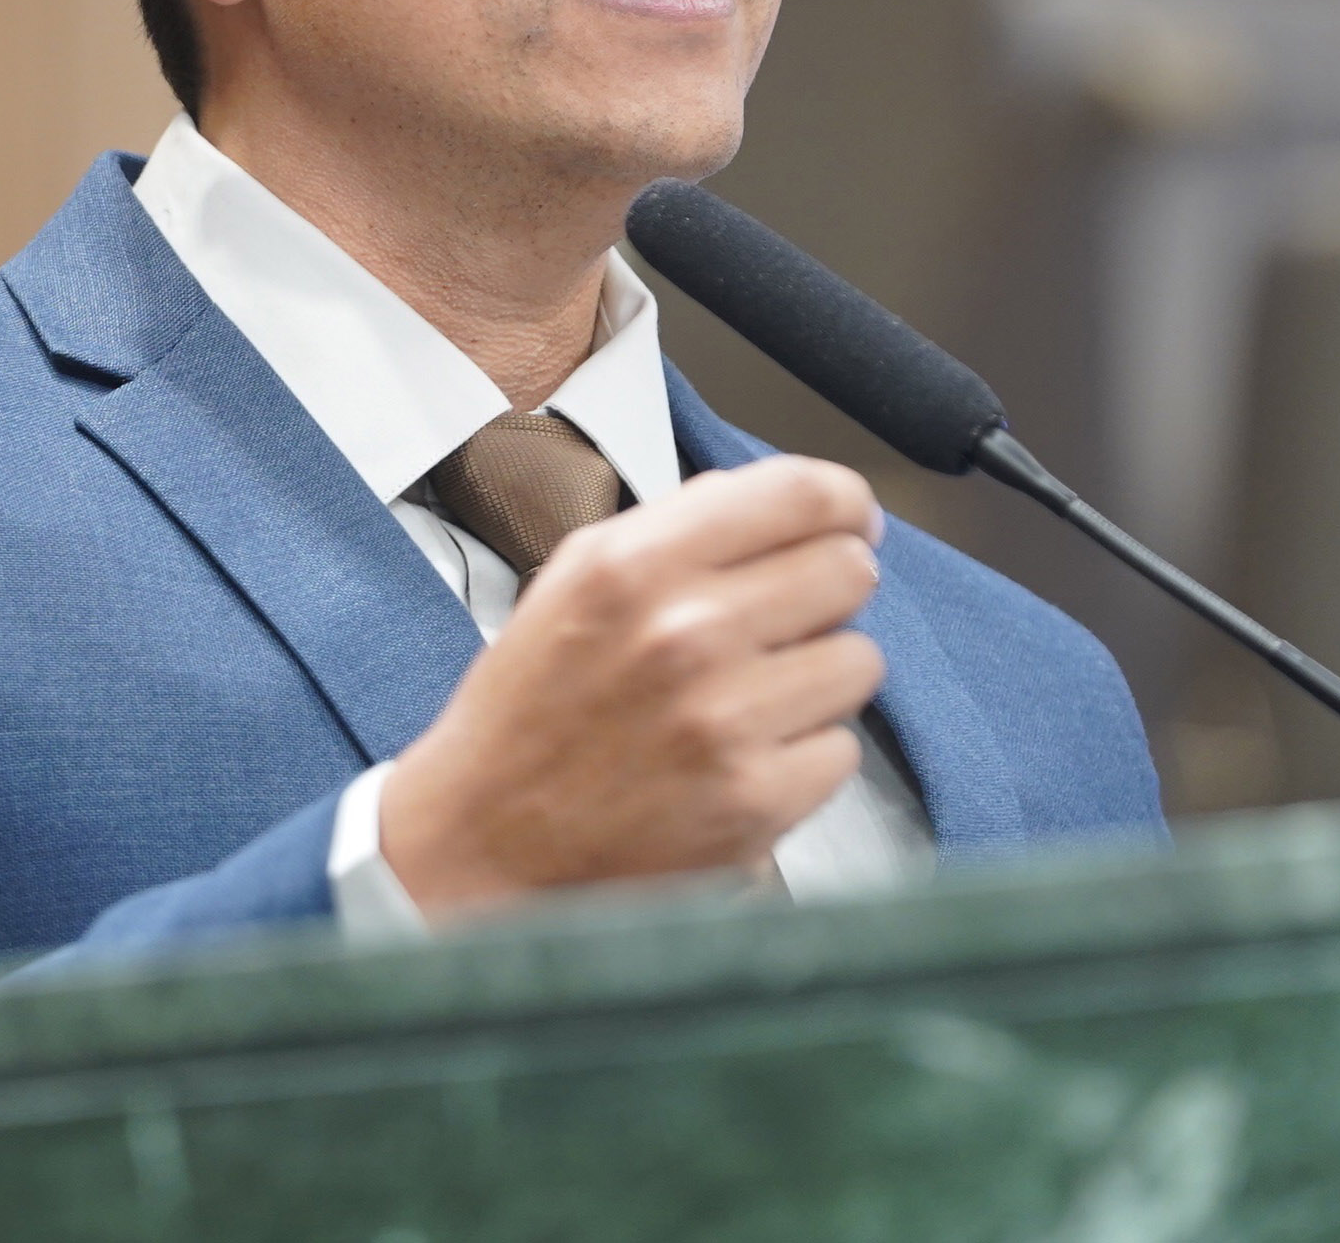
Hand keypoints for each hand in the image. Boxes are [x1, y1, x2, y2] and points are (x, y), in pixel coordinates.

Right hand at [379, 455, 886, 919]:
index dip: (843, 500)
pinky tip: (742, 762)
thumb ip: (677, 528)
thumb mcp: (574, 581)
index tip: (851, 517)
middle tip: (787, 623)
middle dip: (829, 593)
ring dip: (817, 680)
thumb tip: (786, 504)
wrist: (481, 847)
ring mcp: (725, 720)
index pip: (795, 493)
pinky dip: (804, 758)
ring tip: (750, 702)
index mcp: (635, 564)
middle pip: (847, 570)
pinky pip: (841, 750)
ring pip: (858, 661)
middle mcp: (685, 632)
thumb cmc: (530, 715)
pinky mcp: (755, 802)